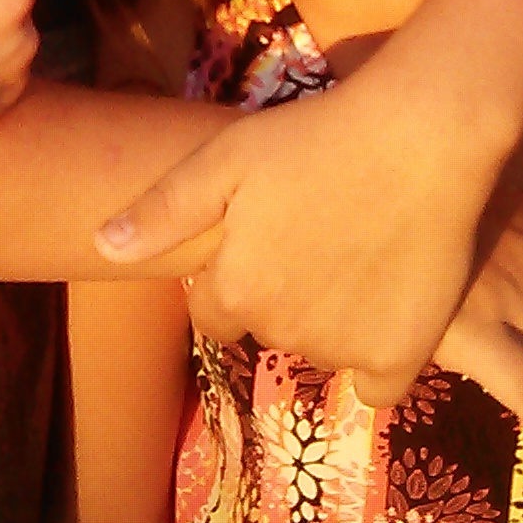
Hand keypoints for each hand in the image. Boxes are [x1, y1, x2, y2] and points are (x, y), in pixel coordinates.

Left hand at [98, 75, 497, 405]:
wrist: (419, 139)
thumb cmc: (315, 138)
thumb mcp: (225, 158)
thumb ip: (163, 210)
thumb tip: (103, 248)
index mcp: (235, 291)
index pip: (215, 314)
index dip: (238, 275)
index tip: (269, 235)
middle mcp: (283, 333)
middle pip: (270, 326)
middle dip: (283, 292)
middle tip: (317, 233)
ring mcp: (344, 350)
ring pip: (322, 348)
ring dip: (329, 318)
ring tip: (357, 251)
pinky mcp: (400, 356)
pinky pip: (377, 384)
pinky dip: (379, 355)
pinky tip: (389, 303)